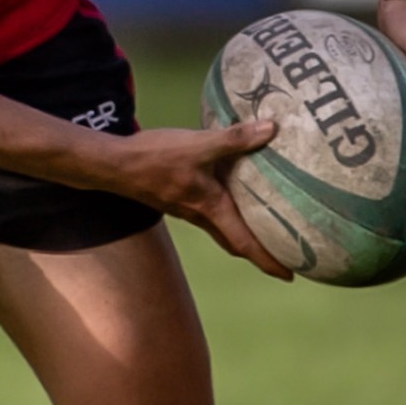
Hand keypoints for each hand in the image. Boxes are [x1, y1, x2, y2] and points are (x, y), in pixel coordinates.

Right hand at [115, 120, 295, 279]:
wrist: (115, 165)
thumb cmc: (156, 158)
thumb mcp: (199, 144)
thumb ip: (234, 138)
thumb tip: (271, 129)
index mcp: (211, 208)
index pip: (245, 243)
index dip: (269, 261)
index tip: (290, 276)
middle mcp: (201, 215)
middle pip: (234, 243)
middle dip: (259, 253)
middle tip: (283, 257)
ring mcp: (187, 210)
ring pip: (221, 230)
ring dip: (242, 234)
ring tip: (263, 227)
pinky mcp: (177, 200)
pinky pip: (209, 215)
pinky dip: (226, 215)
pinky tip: (230, 196)